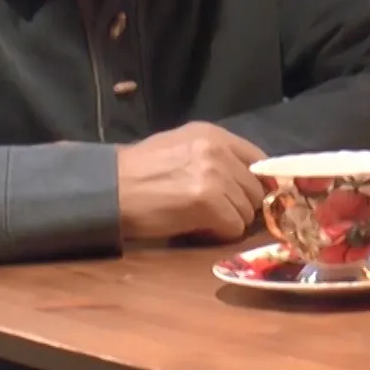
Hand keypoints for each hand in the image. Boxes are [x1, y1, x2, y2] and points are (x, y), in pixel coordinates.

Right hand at [114, 122, 267, 243]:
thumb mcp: (182, 148)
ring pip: (247, 211)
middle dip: (242, 206)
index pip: (259, 160)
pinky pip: (233, 227)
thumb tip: (248, 180)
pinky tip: (198, 229)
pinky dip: (219, 234)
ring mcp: (215, 174)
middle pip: (255, 189)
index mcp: (214, 134)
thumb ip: (217, 157)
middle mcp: (218, 150)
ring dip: (229, 221)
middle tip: (219, 215)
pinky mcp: (208, 201)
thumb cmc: (140, 172)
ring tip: (203, 221)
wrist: (110, 189)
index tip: (249, 200)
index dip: (257, 184)